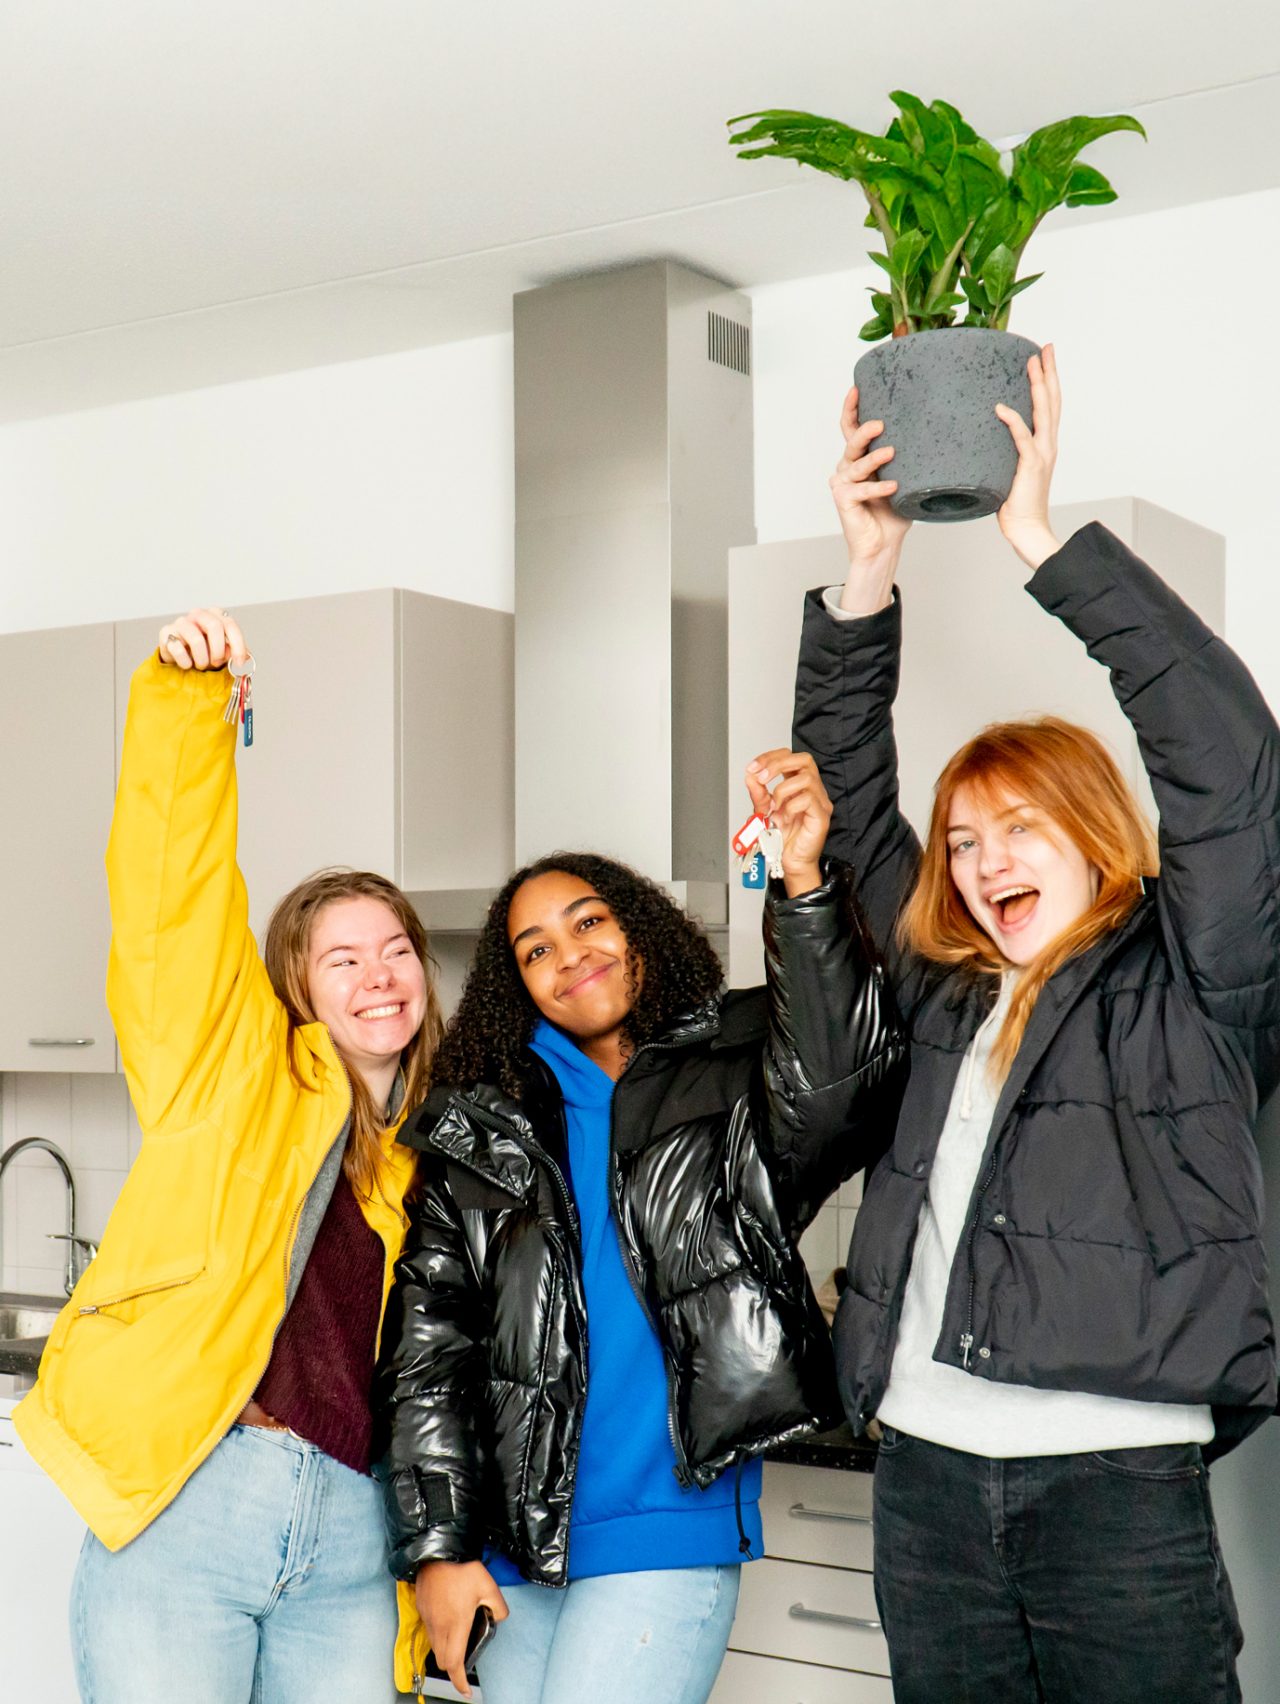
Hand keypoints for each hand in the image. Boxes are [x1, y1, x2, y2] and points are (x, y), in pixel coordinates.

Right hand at [157, 607, 248, 670]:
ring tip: (201, 665)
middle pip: (214, 626)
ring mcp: (182, 622)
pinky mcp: (166, 632)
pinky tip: (187, 664)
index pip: (230, 625)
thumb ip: (234, 651)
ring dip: (202, 659)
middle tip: (216, 663)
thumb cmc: (204, 651)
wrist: (179, 656)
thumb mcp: (223, 651)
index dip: (238, 645)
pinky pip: (178, 649)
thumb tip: (244, 657)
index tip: (238, 662)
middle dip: (218, 650)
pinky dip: (186, 662)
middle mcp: (199, 614)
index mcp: (216, 615)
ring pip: (196, 639)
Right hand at [414, 1559, 507, 1699]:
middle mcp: (439, 1626)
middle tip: (465, 1661)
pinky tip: (449, 1619)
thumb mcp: (490, 1587)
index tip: (466, 1690)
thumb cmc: (463, 1568)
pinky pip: (429, 1630)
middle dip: (454, 1667)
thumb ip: (498, 1607)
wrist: (438, 1549)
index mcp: (456, 1625)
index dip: (460, 1682)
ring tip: (458, 1637)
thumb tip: (498, 1618)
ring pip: (435, 1646)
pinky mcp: (422, 1608)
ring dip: (445, 1650)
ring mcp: (428, 1618)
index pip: (454, 1664)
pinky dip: (438, 1634)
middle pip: (443, 1660)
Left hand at [745, 750, 832, 897]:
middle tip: (760, 777)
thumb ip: (758, 793)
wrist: (790, 862)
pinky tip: (785, 817)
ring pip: (806, 778)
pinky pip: (808, 799)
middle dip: (777, 764)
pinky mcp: (822, 816)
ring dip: (782, 790)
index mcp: (799, 784)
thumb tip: (751, 775)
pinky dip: (790, 806)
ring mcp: (820, 802)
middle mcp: (813, 789)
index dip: (770, 758)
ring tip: (775, 806)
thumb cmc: (782, 837)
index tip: (752, 768)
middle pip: (803, 759)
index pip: (790, 757)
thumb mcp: (764, 810)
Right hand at [830, 386, 910, 614]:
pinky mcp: (843, 500)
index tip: (858, 387)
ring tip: (891, 452)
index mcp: (860, 457)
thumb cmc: (895, 511)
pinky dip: (878, 488)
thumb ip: (913, 458)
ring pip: (856, 463)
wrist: (883, 545)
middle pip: (851, 440)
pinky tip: (893, 487)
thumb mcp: (907, 478)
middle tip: (880, 423)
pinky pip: (861, 490)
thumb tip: (947, 431)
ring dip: (873, 458)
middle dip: (864, 429)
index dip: (852, 407)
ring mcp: (843, 482)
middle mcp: (848, 466)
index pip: (851, 427)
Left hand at [995, 344, 1061, 571]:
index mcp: (1045, 444)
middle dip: (1049, 372)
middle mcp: (1048, 444)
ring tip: (1032, 362)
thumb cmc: (1015, 504)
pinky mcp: (1030, 466)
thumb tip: (984, 435)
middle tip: (1045, 348)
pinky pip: (1021, 438)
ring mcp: (1041, 454)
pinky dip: (1013, 421)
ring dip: (1038, 385)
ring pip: (1044, 412)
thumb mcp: (1009, 469)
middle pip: (1052, 400)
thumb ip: (1004, 451)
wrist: (1026, 528)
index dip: (1048, 380)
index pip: (1049, 405)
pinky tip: (1001, 407)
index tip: (1043, 357)